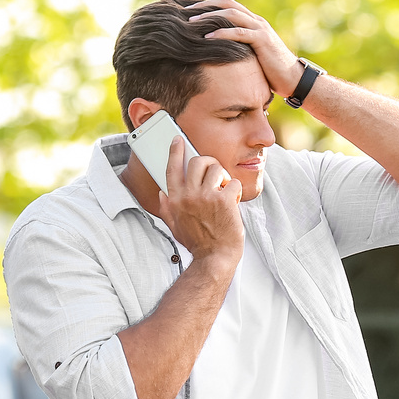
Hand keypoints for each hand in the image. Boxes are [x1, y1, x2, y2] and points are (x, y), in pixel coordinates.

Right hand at [159, 136, 243, 263]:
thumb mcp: (175, 226)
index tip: (178, 140)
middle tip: (215, 173)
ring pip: (216, 168)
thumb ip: (167, 208)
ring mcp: (206, 197)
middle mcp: (189, 195)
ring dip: (223, 177)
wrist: (215, 258)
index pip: (172, 168)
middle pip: (197, 161)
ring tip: (225, 191)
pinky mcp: (224, 201)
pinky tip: (234, 202)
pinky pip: (233, 182)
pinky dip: (236, 190)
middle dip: (208, 162)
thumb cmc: (197, 243)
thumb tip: (162, 193)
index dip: (175, 151)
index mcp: (175, 200)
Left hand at [186, 0, 302, 96]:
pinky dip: (222, 34)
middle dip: (205, 6)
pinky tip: (207, 38)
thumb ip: (238, 48)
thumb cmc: (271, 71)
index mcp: (253, 22)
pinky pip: (239, 33)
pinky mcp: (263, 41)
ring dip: (209, 17)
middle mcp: (256, 21)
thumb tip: (217, 53)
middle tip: (185, 11)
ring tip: (191, 23)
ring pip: (231, 15)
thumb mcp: (251, 56)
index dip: (208, 6)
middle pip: (227, 4)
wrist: (294, 79)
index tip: (189, 11)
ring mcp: (260, 29)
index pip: (227, 6)